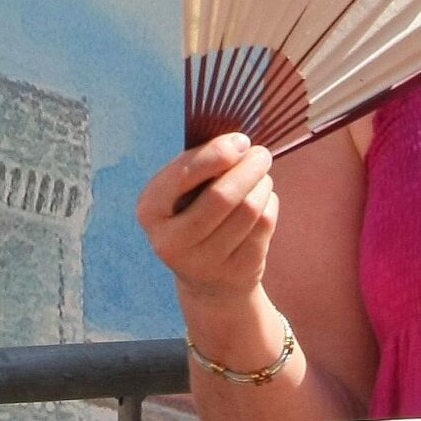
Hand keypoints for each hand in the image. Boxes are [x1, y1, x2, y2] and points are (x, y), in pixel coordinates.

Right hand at [134, 134, 274, 305]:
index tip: (241, 141)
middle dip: (249, 167)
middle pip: (222, 195)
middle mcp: (171, 242)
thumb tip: (238, 144)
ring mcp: (203, 263)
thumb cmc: (195, 215)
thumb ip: (201, 165)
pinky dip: (270, 204)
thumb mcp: (183, 192)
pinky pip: (264, 225)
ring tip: (262, 177)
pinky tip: (264, 201)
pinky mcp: (236, 273)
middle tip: (261, 154)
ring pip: (248, 209)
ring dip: (262, 183)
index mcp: (150, 210)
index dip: (217, 153)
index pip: (183, 175)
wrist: (207, 280)